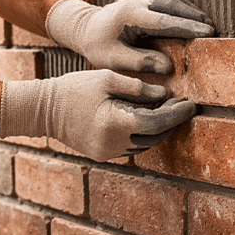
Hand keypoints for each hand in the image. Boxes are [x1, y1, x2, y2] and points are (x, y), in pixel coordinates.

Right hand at [0, 69, 197, 161]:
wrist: (43, 109)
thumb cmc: (74, 88)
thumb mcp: (107, 79)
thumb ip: (138, 88)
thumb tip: (164, 95)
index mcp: (116, 123)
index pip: (157, 123)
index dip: (177, 115)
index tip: (191, 105)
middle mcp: (114, 144)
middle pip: (154, 137)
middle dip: (170, 123)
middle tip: (181, 106)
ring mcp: (107, 153)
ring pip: (144, 145)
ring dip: (157, 130)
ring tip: (165, 112)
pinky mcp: (102, 155)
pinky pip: (130, 148)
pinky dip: (141, 135)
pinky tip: (144, 120)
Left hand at [46, 0, 214, 73]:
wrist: (86, 28)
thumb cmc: (99, 46)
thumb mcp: (115, 60)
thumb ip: (141, 62)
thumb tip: (168, 67)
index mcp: (130, 15)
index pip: (163, 21)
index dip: (186, 27)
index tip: (205, 33)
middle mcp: (137, 1)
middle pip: (172, 5)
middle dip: (194, 18)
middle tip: (212, 31)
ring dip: (190, 11)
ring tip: (207, 26)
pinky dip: (183, 8)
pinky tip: (193, 19)